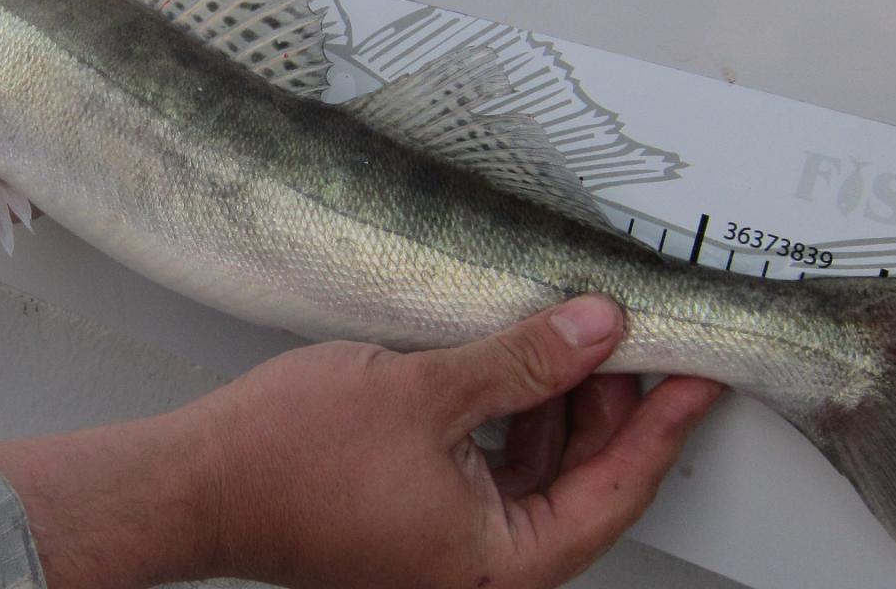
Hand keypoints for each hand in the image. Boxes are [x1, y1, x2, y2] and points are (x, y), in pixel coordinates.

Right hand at [0, 295, 724, 588]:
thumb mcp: (425, 392)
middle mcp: (479, 568)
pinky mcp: (417, 518)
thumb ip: (522, 361)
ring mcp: (447, 547)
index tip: (703, 376)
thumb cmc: (284, 460)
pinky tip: (517, 361)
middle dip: (615, 408)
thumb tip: (598, 330)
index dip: (664, 426)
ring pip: (538, 473)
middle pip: (582, 485)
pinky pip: (492, 468)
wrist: (191, 482)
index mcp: (497, 565)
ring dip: (562, 406)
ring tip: (582, 336)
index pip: (615, 492)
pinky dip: (513, 417)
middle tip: (646, 340)